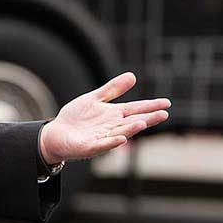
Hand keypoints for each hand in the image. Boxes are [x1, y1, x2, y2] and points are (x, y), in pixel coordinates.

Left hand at [39, 72, 169, 163]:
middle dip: (148, 119)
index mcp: (114, 115)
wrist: (56, 134)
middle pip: (133, 122)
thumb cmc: (76, 118)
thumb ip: (112, 89)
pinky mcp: (90, 147)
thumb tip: (132, 76)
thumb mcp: (94, 99)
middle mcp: (112, 127)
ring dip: (131, 129)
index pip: (135, 109)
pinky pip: (103, 145)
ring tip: (143, 123)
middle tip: (164, 114)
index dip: (150, 106)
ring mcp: (102, 137)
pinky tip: (121, 138)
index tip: (166, 103)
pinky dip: (112, 142)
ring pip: (120, 133)